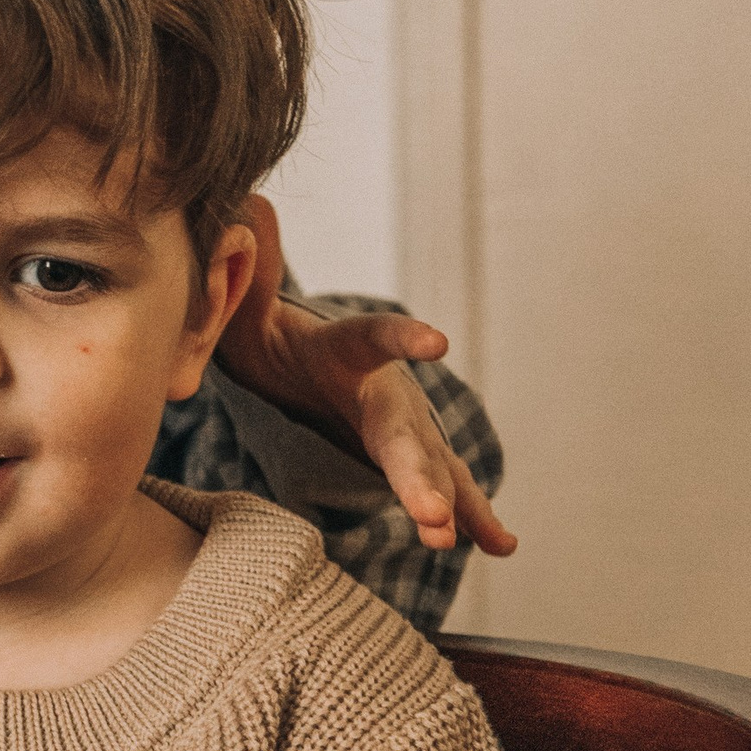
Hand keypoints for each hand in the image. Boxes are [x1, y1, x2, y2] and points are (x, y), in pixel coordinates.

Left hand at [216, 197, 515, 562]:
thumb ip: (248, 270)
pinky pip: (444, 488)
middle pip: (403, 430)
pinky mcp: (409, 456)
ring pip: (433, 464)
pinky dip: (472, 516)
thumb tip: (248, 203)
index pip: (372, 338)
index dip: (403, 338)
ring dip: (450, 503)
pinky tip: (503, 547)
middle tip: (431, 515)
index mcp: (344, 348)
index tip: (438, 343)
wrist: (294, 359)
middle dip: (419, 473)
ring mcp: (404, 424)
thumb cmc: (266, 332)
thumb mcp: (247, 304)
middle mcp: (385, 387)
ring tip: (461, 543)